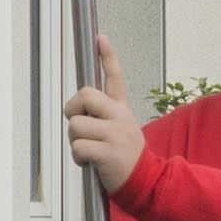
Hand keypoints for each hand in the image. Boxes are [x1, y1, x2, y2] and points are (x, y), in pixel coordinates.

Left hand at [64, 36, 144, 192]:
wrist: (147, 182)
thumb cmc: (126, 157)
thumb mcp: (122, 130)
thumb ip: (104, 116)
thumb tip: (78, 110)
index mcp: (122, 110)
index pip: (115, 77)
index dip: (108, 56)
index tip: (101, 38)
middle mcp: (120, 117)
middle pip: (84, 95)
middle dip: (73, 110)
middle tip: (81, 126)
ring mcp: (115, 133)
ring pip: (75, 125)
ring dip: (75, 141)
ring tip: (89, 151)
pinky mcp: (108, 152)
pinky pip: (78, 147)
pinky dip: (78, 158)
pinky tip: (90, 164)